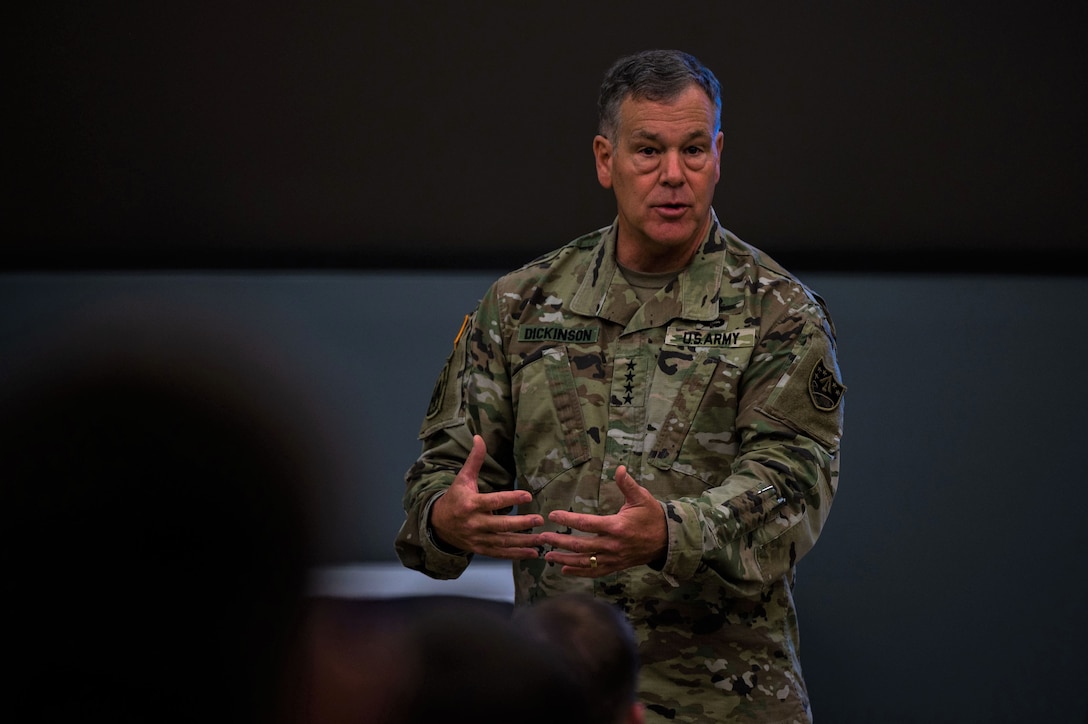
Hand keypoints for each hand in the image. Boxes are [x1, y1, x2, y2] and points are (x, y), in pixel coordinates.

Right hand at [429, 435, 544, 559]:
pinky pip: (500, 553)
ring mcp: (477, 538)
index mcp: (470, 504)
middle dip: (521, 524)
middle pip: (500, 525)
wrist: (438, 525)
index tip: (528, 495)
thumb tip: (479, 437)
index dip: (511, 499)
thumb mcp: (462, 478)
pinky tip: (533, 553)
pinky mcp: (481, 549)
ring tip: (542, 539)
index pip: (493, 501)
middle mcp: (474, 523)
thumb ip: (474, 460)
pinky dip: (517, 555)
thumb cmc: (455, 498)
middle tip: (539, 519)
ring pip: (503, 542)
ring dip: (524, 542)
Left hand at [538, 465, 666, 576]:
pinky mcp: (615, 566)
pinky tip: (564, 570)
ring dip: (564, 559)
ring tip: (547, 555)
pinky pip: (595, 571)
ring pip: (584, 561)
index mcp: (616, 526)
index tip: (552, 514)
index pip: (586, 523)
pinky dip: (579, 572)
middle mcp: (612, 545)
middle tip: (542, 537)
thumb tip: (619, 468)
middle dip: (559, 541)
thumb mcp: (642, 497)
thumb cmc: (652, 516)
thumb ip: (627, 484)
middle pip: (580, 545)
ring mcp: (613, 558)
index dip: (568, 519)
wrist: (667, 541)